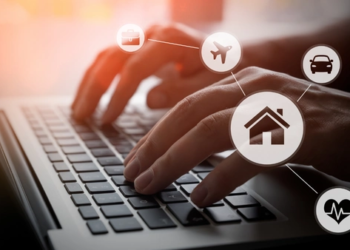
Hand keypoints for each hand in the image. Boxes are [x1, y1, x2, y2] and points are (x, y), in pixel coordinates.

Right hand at [71, 23, 224, 122]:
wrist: (227, 54)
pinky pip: (112, 58)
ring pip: (107, 56)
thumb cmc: (221, 71)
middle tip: (81, 117)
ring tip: (79, 110)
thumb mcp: (210, 84)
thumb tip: (149, 100)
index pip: (135, 68)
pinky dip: (98, 77)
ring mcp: (145, 38)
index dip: (118, 95)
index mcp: (172, 40)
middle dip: (94, 88)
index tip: (107, 120)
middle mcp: (153, 34)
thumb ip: (183, 91)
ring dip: (90, 83)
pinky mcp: (141, 46)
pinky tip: (90, 95)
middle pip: (113, 58)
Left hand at [123, 67, 349, 206]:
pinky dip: (222, 176)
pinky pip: (250, 153)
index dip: (157, 133)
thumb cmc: (312, 128)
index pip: (187, 106)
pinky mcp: (300, 133)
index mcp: (244, 84)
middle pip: (189, 114)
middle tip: (133, 174)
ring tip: (152, 184)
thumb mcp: (262, 119)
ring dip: (175, 160)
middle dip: (155, 145)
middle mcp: (256, 88)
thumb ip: (229, 128)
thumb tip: (189, 150)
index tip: (137, 158)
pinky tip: (202, 195)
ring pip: (210, 129)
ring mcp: (277, 107)